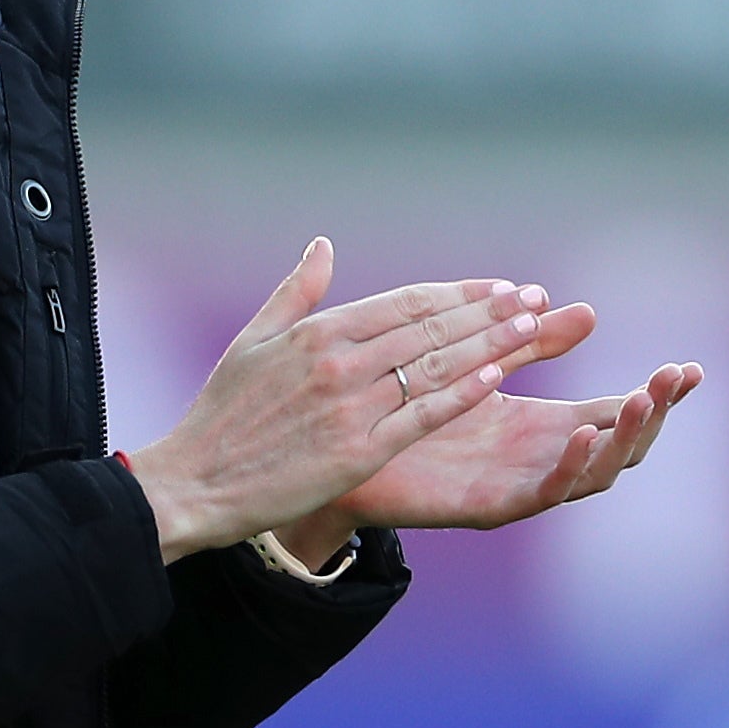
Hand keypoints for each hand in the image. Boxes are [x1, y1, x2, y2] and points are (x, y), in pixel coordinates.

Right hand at [122, 239, 557, 562]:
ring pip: (437, 368)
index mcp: (317, 333)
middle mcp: (339, 363)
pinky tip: (496, 379)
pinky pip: (422, 417)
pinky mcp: (359, 452)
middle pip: (431, 328)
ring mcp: (351, 408)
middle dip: (490, 312)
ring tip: (533, 330)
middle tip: (534, 300)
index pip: (406, 303)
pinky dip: (461, 395)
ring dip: (490, 345)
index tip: (499, 287)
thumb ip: (296, 292)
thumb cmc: (221, 415)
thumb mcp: (252, 342)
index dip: (458, 293)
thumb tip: (323, 245)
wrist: (194, 482)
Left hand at [327, 304, 703, 531]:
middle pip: (619, 447)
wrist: (339, 449)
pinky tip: (581, 435)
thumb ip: (530, 341)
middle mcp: (538, 459)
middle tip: (673, 380)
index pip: (617, 412)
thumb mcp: (480, 363)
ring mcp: (517, 485)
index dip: (658, 394)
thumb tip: (587, 311)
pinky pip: (540, 495)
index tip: (693, 369)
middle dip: (653, 416)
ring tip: (640, 401)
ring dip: (619, 440)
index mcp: (542, 425)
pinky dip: (567, 468)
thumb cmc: (405, 408)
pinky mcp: (486, 505)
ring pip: (591, 475)